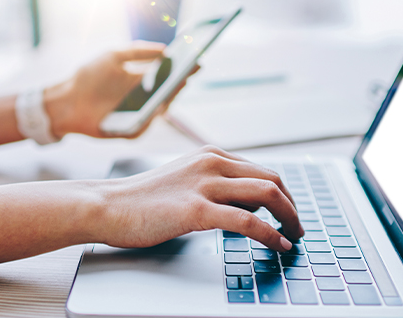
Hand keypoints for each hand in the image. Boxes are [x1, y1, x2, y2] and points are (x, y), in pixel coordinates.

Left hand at [43, 42, 194, 138]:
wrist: (66, 100)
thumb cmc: (88, 77)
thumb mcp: (113, 56)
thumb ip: (138, 51)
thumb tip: (165, 50)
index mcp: (140, 80)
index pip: (167, 75)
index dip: (181, 70)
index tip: (194, 61)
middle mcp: (142, 99)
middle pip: (167, 94)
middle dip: (178, 85)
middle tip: (186, 77)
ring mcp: (136, 115)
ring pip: (158, 111)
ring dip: (166, 102)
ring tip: (172, 91)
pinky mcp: (128, 131)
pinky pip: (143, 127)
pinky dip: (148, 119)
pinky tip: (153, 109)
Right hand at [93, 146, 303, 251]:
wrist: (106, 205)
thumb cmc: (140, 199)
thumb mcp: (183, 180)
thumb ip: (212, 185)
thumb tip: (244, 205)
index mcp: (210, 155)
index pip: (262, 171)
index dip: (283, 195)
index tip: (288, 215)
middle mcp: (212, 163)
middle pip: (272, 180)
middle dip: (292, 206)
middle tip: (297, 228)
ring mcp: (205, 185)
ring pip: (267, 195)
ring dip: (288, 218)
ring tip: (293, 237)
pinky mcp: (196, 209)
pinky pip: (247, 221)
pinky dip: (269, 235)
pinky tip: (277, 245)